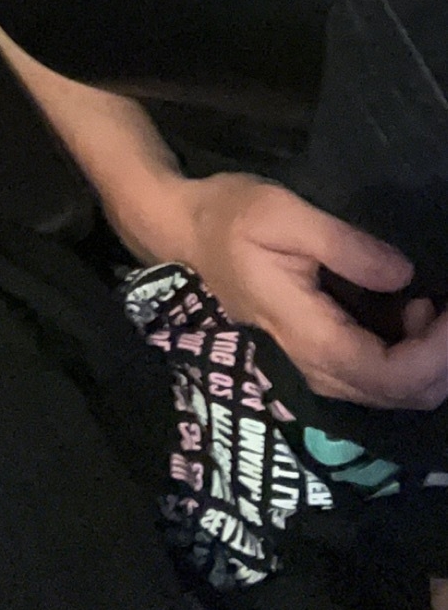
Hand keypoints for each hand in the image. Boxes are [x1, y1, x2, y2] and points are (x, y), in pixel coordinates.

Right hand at [179, 173, 447, 407]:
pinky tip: (412, 311)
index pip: (389, 375)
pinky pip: (374, 377)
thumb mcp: (283, 214)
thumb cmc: (231, 216)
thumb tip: (404, 275)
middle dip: (441, 361)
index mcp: (308, 335)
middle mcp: (314, 367)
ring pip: (390, 392)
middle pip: (398, 395)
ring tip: (435, 303)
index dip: (435, 354)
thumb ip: (344, 246)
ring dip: (427, 359)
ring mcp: (314, 368)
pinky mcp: (317, 358)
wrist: (187, 232)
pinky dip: (408, 356)